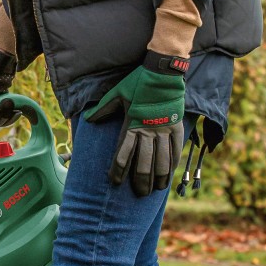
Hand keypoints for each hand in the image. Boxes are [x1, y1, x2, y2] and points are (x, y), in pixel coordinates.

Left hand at [81, 51, 187, 195]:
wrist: (163, 73)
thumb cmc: (138, 83)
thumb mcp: (117, 94)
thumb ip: (103, 109)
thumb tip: (88, 119)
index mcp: (132, 125)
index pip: (123, 154)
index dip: (118, 170)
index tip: (115, 181)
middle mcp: (148, 132)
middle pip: (144, 164)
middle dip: (140, 181)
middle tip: (139, 193)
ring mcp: (164, 131)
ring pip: (162, 162)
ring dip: (159, 178)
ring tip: (155, 190)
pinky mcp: (176, 127)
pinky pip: (175, 151)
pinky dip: (173, 165)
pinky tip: (170, 176)